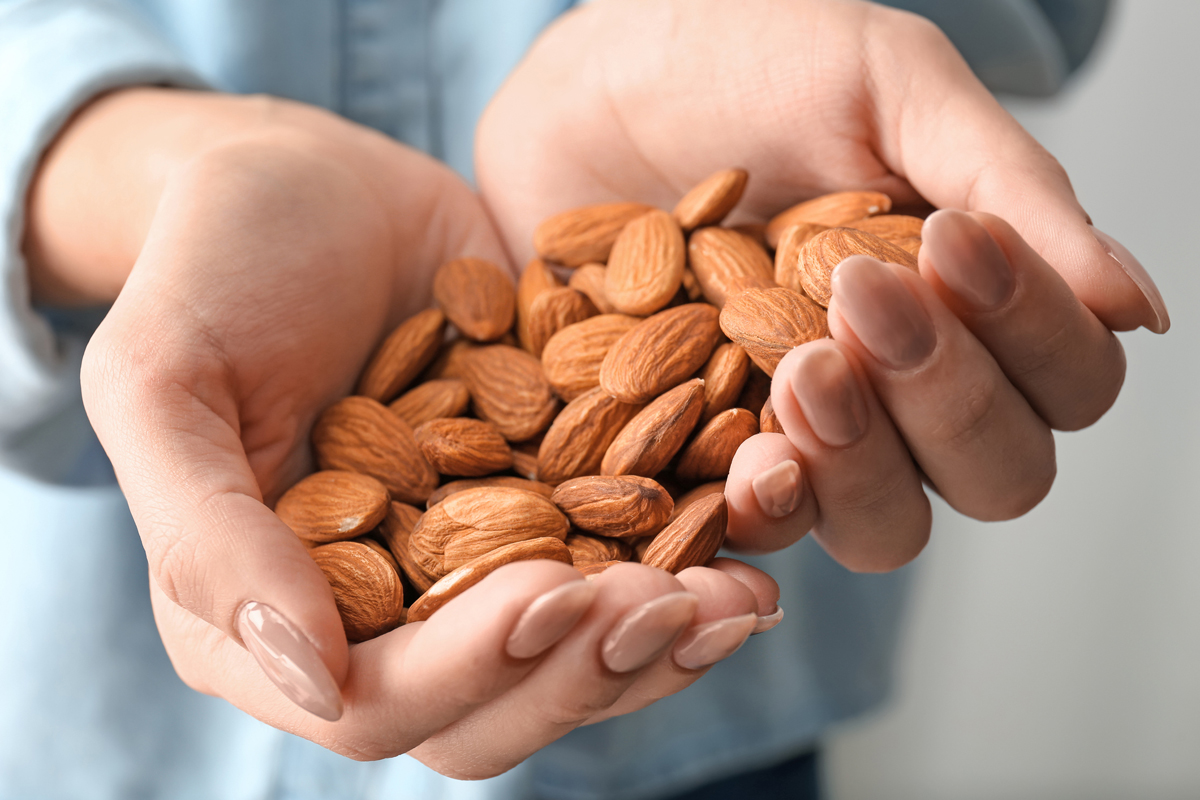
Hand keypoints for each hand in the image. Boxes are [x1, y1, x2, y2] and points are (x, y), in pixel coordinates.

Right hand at [25, 88, 776, 774]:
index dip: (467, 671)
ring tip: (740, 593)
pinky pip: (629, 549)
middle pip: (500, 702)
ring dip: (665, 632)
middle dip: (589, 666)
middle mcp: (388, 613)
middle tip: (671, 603)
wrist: (308, 182)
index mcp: (279, 617)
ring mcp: (479, 558)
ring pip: (581, 647)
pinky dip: (695, 547)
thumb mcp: (164, 381)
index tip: (545, 597)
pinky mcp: (551, 491)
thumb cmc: (212, 267)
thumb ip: (206, 537)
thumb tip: (307, 683)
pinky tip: (757, 516)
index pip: (379, 703)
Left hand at [476, 0, 1168, 568]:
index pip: (1066, 380)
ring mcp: (805, 438)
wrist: (587, 87)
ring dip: (868, 462)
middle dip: (949, 398)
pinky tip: (755, 458)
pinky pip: (760, 531)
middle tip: (867, 299)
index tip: (950, 244)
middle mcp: (902, 393)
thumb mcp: (887, 87)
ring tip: (808, 369)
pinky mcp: (701, 463)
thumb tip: (1136, 308)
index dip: (1031, 334)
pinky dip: (770, 504)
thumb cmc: (742, 66)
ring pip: (891, 528)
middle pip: (996, 473)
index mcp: (970, 308)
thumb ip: (1008, 186)